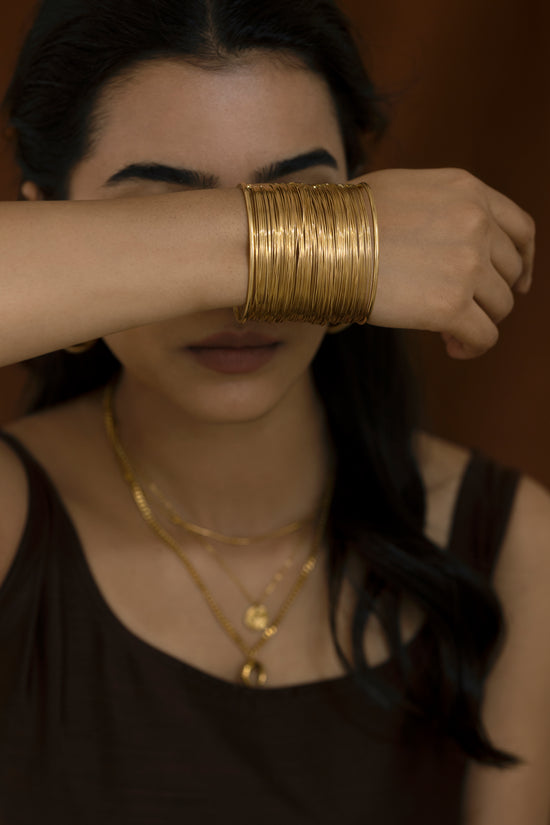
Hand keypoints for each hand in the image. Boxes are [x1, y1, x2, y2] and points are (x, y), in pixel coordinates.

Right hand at [357, 168, 534, 357]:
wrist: (320, 243)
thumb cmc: (346, 219)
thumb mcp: (406, 191)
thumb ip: (443, 209)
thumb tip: (450, 242)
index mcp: (469, 191)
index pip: (521, 229)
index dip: (522, 261)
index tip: (516, 282)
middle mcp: (477, 224)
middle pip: (510, 272)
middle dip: (490, 295)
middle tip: (462, 310)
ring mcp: (468, 265)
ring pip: (500, 307)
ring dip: (478, 321)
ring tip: (449, 331)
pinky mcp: (452, 305)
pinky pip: (484, 336)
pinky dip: (471, 347)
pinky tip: (452, 347)